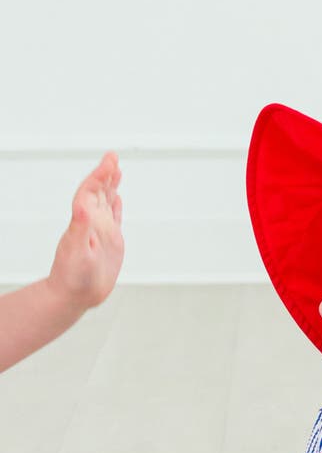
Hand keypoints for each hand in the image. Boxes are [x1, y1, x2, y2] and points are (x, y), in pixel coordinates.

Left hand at [47, 152, 123, 310]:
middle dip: (106, 173)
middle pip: (98, 191)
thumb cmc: (72, 277)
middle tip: (113, 156)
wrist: (74, 295)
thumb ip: (80, 229)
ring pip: (106, 201)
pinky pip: (113, 218)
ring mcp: (100, 231)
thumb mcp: (77, 252)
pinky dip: (115, 205)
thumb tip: (83, 207)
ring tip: (116, 169)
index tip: (110, 162)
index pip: (90, 191)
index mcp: (83, 221)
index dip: (99, 175)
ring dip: (111, 185)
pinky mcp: (109, 242)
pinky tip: (118, 198)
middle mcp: (92, 222)